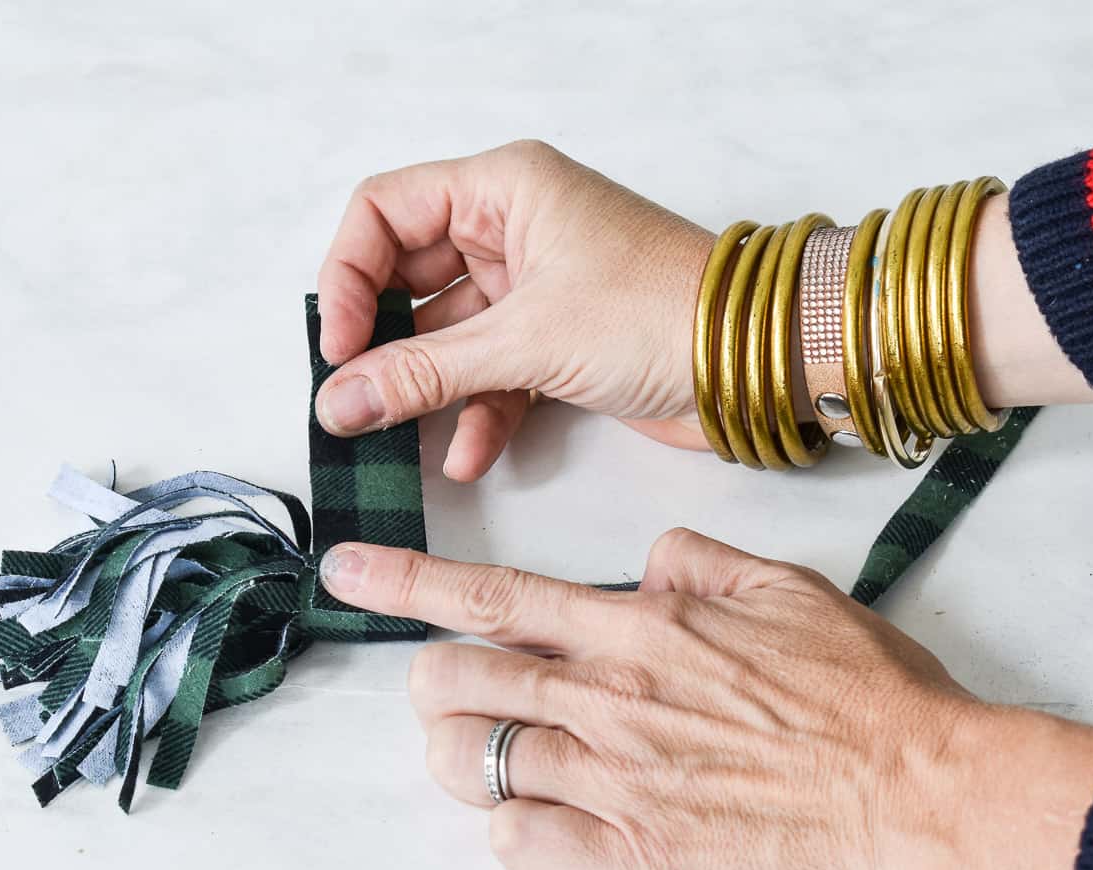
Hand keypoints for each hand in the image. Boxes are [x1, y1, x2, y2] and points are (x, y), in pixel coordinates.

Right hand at [314, 140, 712, 480]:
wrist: (755, 364)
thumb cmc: (661, 312)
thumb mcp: (526, 340)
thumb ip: (423, 373)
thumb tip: (340, 401)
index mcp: (504, 189)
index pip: (384, 211)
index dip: (348, 276)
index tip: (337, 348)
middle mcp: (515, 228)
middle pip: (409, 279)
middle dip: (383, 345)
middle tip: (355, 400)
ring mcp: (537, 289)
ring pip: (450, 337)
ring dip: (427, 391)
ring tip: (397, 441)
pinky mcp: (559, 343)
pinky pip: (492, 375)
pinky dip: (477, 415)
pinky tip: (467, 458)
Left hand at [318, 529, 1092, 869]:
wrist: (920, 799)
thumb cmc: (868, 697)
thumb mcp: (792, 591)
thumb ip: (703, 562)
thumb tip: (649, 559)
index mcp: (641, 628)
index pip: (493, 596)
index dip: (405, 583)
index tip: (348, 571)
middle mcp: (609, 698)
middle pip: (455, 681)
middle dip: (430, 683)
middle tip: (451, 692)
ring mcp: (613, 782)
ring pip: (470, 761)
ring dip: (465, 756)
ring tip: (499, 756)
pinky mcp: (631, 859)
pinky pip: (519, 844)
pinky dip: (517, 832)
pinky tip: (554, 824)